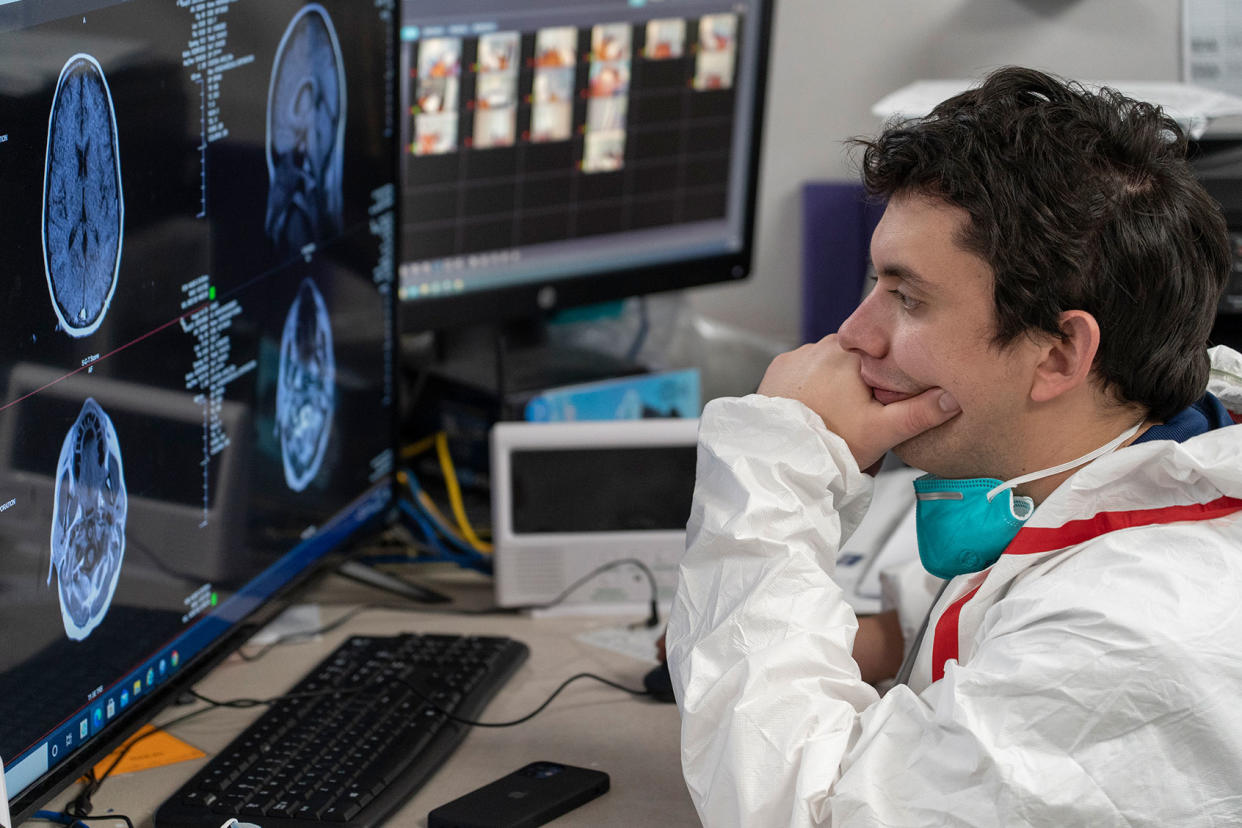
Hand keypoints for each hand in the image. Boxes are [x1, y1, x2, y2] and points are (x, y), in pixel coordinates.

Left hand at [756, 334, 959, 471]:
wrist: (781, 456)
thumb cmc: (831, 444)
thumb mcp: (883, 431)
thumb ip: (920, 413)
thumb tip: (953, 398)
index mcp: (853, 354)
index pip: (883, 355)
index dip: (887, 378)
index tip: (883, 401)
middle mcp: (823, 345)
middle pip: (857, 359)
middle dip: (861, 381)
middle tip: (858, 413)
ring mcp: (798, 354)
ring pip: (829, 364)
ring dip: (834, 382)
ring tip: (835, 413)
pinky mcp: (778, 367)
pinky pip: (804, 370)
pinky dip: (810, 385)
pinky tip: (813, 407)